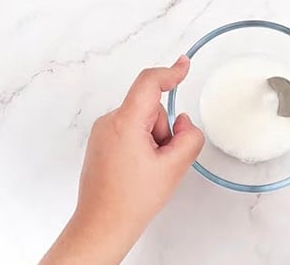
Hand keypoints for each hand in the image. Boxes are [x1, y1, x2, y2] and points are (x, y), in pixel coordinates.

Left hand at [41, 56, 203, 263]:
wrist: (102, 225)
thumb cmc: (131, 201)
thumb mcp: (174, 167)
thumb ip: (189, 137)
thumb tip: (183, 122)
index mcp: (125, 123)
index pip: (149, 84)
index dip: (170, 72)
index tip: (184, 65)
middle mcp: (109, 122)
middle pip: (150, 108)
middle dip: (163, 129)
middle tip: (162, 160)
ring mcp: (102, 133)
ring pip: (141, 122)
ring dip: (152, 140)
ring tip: (148, 170)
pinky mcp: (101, 143)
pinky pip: (129, 132)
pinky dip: (141, 145)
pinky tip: (137, 171)